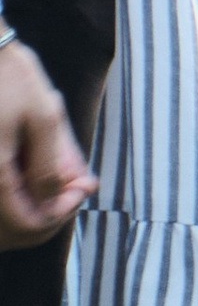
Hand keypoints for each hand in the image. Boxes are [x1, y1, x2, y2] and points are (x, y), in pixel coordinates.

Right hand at [0, 39, 93, 247]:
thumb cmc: (11, 76)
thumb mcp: (43, 117)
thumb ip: (50, 165)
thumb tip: (55, 202)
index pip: (26, 225)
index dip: (61, 215)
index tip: (82, 188)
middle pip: (11, 230)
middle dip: (49, 213)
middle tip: (77, 185)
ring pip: (2, 218)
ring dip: (33, 206)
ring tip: (62, 176)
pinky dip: (17, 192)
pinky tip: (35, 168)